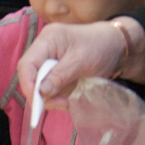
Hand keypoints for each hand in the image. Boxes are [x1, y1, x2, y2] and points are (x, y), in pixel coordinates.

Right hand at [17, 18, 144, 108]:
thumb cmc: (101, 47)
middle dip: (40, 94)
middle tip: (59, 103)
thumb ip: (60, 76)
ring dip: (50, 98)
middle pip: (30, 77)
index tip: (38, 101)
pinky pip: (49, 89)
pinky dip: (56, 98)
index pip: (26, 64)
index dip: (28, 84)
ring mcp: (49, 63)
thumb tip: (41, 92)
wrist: (118, 48)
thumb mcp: (81, 61)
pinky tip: (68, 100)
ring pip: (38, 86)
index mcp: (47, 41)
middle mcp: (44, 51)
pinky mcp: (55, 74)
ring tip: (67, 102)